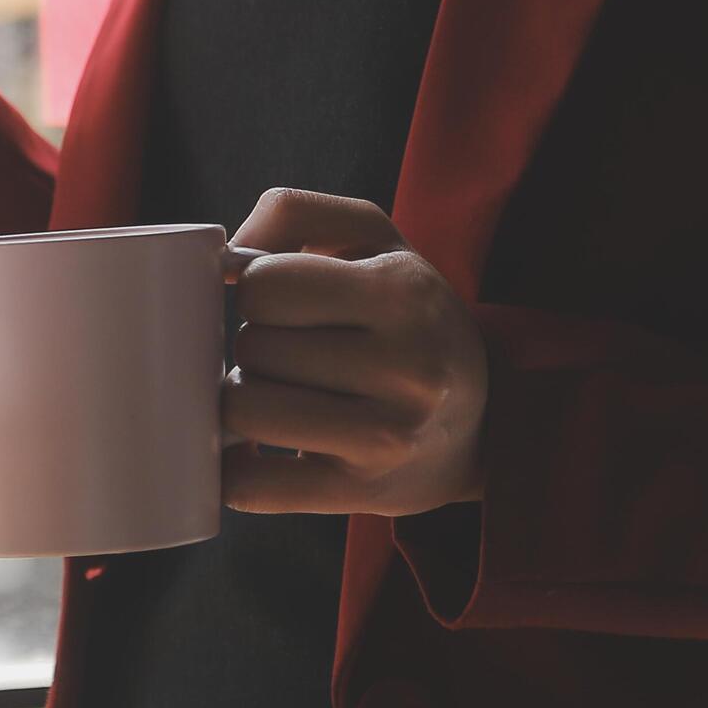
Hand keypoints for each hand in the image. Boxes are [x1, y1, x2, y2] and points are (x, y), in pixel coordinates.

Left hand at [224, 191, 488, 516]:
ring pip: (243, 412)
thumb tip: (224, 256)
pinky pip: (251, 485)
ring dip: (243, 404)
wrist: (483, 422)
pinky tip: (255, 453)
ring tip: (277, 397)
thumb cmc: (407, 317)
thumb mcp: (375, 239)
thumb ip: (295, 213)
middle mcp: (406, 367)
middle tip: (290, 356)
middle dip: (256, 349)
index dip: (258, 292)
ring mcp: (385, 438)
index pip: (265, 285)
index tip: (283, 305)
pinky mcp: (359, 494)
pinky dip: (234, 471)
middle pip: (252, 348)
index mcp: (403, 293)